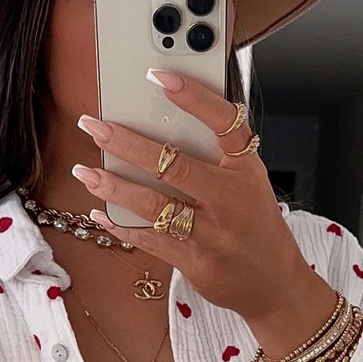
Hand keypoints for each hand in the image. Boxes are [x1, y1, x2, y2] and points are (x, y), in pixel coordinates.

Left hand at [72, 71, 317, 327]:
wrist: (276, 284)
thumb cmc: (257, 226)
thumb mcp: (251, 183)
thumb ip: (218, 155)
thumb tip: (167, 120)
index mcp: (246, 170)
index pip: (223, 124)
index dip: (193, 97)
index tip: (159, 77)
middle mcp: (231, 199)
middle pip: (174, 165)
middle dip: (127, 144)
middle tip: (94, 127)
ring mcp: (212, 233)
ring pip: (154, 205)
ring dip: (114, 186)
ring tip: (86, 172)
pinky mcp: (195, 262)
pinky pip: (150, 239)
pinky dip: (121, 225)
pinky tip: (101, 212)